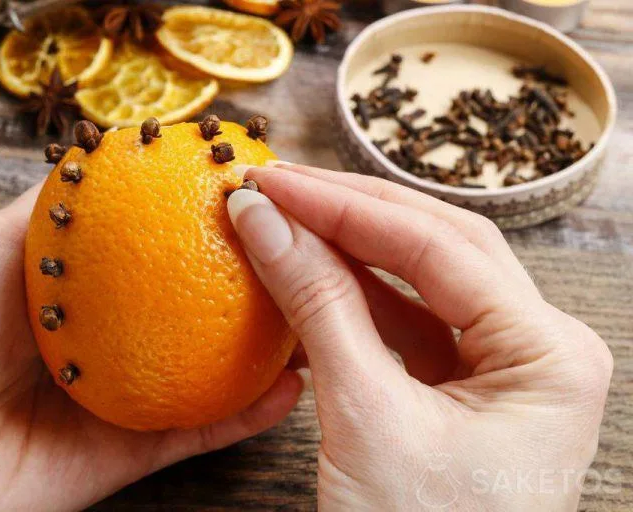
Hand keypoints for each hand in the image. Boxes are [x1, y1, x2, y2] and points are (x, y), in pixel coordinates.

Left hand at [0, 184, 302, 510]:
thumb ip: (41, 212)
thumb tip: (97, 159)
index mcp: (73, 299)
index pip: (149, 258)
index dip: (197, 229)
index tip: (245, 201)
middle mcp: (105, 345)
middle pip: (187, 312)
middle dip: (244, 287)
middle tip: (297, 255)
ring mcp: (121, 400)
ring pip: (208, 373)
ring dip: (263, 351)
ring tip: (317, 316)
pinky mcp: (129, 454)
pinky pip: (200, 431)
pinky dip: (249, 413)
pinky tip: (293, 384)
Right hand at [227, 162, 612, 510]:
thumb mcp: (364, 417)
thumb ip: (317, 306)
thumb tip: (265, 223)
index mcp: (548, 355)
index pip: (440, 247)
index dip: (349, 207)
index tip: (278, 184)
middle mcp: (535, 350)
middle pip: (437, 247)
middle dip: (351, 214)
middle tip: (277, 187)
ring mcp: (496, 368)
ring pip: (417, 281)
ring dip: (346, 249)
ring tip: (282, 218)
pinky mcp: (454, 388)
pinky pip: (402, 322)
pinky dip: (349, 296)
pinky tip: (305, 272)